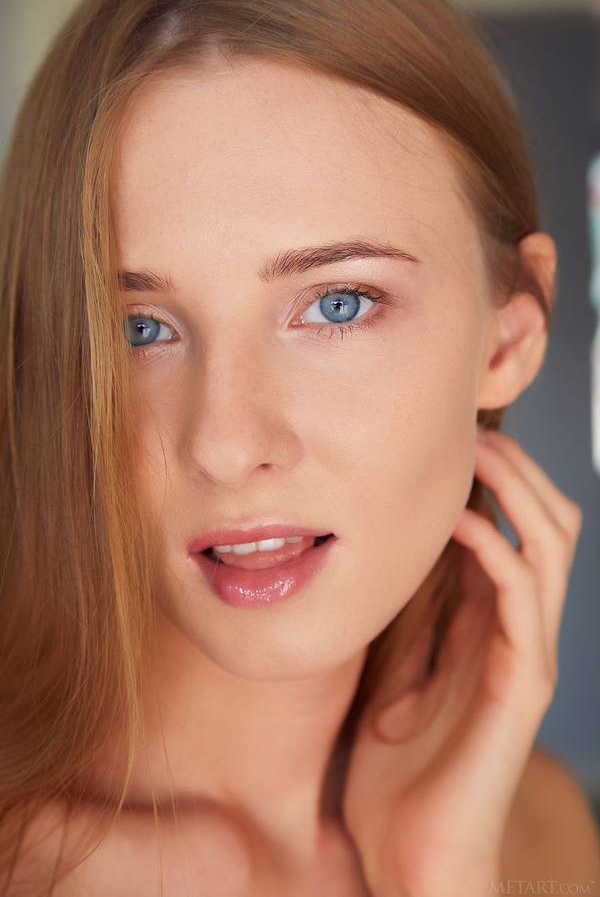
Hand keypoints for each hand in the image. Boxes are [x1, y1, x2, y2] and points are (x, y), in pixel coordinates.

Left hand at [343, 428, 581, 896]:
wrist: (406, 855)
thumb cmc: (397, 769)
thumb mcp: (393, 668)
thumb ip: (409, 612)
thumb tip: (393, 548)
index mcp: (486, 624)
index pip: (512, 527)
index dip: (492, 476)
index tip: (447, 435)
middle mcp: (517, 630)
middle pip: (547, 523)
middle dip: (516, 468)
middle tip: (472, 428)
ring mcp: (526, 655)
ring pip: (551, 546)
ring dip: (517, 490)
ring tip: (474, 453)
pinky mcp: (522, 684)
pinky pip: (523, 596)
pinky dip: (496, 547)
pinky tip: (458, 522)